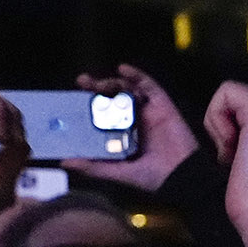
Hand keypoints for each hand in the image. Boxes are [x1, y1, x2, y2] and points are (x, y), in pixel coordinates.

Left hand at [62, 63, 200, 192]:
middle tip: (82, 82)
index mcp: (123, 134)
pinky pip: (150, 86)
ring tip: (101, 83)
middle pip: (113, 98)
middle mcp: (134, 120)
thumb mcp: (118, 172)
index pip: (102, 114)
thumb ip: (94, 166)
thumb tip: (65, 162)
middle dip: (97, 88)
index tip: (73, 98)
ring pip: (128, 90)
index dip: (88, 104)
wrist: (182, 176)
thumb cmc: (152, 177)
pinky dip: (137, 75)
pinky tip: (124, 69)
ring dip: (113, 82)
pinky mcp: (163, 105)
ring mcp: (149, 112)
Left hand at [202, 82, 247, 230]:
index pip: (247, 109)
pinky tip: (233, 151)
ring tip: (239, 159)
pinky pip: (226, 93)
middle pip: (237, 99)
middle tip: (241, 164)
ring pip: (230, 93)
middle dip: (225, 130)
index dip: (233, 135)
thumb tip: (229, 134)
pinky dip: (217, 122)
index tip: (246, 165)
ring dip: (220, 128)